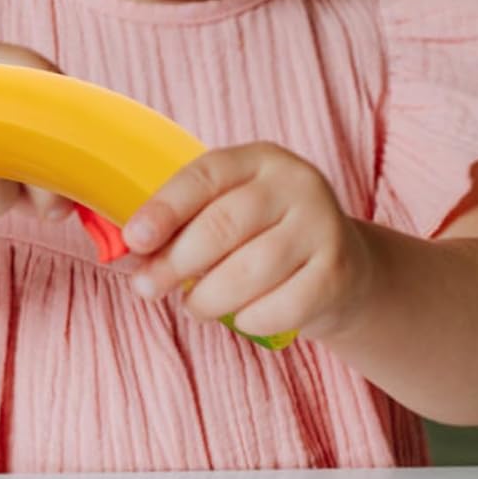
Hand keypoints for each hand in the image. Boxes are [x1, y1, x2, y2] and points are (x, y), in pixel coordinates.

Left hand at [119, 143, 375, 342]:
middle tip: (146, 287)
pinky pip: (280, 307)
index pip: (205, 175)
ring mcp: (322, 226)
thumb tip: (135, 253)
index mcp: (260, 159)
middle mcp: (296, 184)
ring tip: (196, 305)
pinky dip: (250, 319)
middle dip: (175, 262)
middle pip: (223, 225)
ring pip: (249, 271)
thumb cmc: (264, 238)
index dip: (164, 208)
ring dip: (209, 298)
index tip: (134, 239)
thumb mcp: (230, 211)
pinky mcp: (338, 273)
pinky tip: (243, 316)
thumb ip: (186, 223)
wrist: (343, 268)